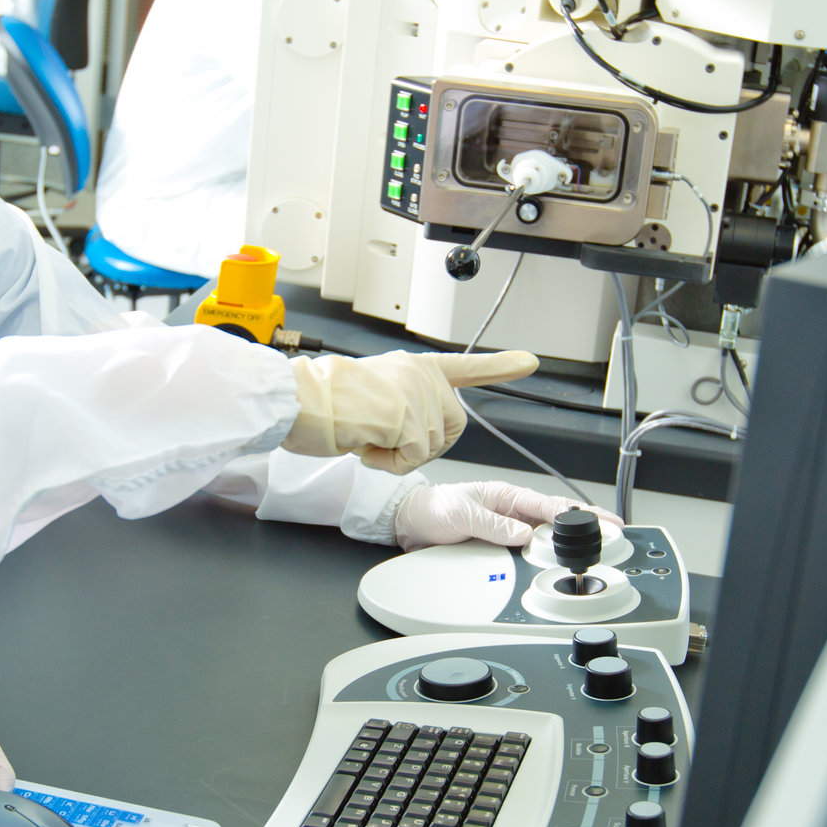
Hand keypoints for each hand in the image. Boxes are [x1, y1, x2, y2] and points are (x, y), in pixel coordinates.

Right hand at [282, 350, 537, 472]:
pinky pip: (414, 458)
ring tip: (365, 435)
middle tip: (385, 440)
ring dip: (397, 456)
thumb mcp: (374, 394)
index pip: (464, 366)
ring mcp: (416, 392)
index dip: (499, 367)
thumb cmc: (322, 404)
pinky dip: (388, 464)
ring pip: (431, 447)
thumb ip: (403, 403)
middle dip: (425, 446)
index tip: (529, 362)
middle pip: (452, 428)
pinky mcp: (408, 415)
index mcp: (413, 367)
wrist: (297, 401)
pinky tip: (365, 443)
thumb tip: (414, 430)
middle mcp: (420, 374)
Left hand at [393, 481, 620, 550]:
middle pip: (557, 521)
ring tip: (595, 552)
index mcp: (507, 496)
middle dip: (586, 527)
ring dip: (567, 544)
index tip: (604, 522)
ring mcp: (509, 528)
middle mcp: (512, 511)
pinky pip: (529, 550)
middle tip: (614, 536)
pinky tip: (559, 563)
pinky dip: (546, 556)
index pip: (551, 506)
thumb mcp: (462, 515)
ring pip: (546, 537)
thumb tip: (522, 536)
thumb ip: (493, 526)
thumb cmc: (434, 509)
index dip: (580, 514)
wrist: (411, 523)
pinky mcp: (501, 544)